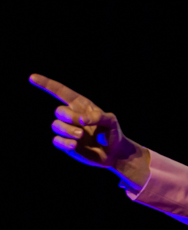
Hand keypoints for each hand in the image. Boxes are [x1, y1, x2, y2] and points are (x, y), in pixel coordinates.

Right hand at [30, 73, 149, 188]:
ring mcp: (67, 129)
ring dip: (68, 131)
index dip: (47, 84)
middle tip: (84, 126)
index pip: (61, 91)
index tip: (32, 77)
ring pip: (56, 125)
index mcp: (80, 105)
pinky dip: (65, 142)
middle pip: (59, 111)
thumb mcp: (111, 121)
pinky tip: (75, 145)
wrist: (113, 152)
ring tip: (82, 136)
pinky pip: (56, 140)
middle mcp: (71, 116)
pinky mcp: (65, 143)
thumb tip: (82, 120)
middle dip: (70, 118)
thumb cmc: (112, 132)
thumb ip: (98, 117)